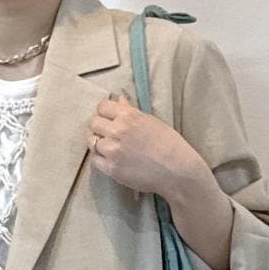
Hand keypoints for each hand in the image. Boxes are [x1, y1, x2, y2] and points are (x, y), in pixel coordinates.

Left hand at [85, 90, 200, 200]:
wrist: (176, 170)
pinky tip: (110, 159)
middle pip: (93, 123)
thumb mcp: (151, 121)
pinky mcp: (111, 168)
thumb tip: (119, 99)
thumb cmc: (169, 144)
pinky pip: (95, 160)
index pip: (102, 107)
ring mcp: (112, 151)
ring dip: (99, 143)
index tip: (107, 117)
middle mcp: (117, 131)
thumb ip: (131, 110)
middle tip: (106, 133)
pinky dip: (100, 158)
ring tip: (110, 147)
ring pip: (92, 142)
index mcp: (128, 116)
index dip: (104, 111)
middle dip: (98, 126)